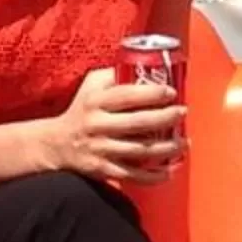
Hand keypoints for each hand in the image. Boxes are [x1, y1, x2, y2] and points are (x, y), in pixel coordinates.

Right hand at [51, 66, 184, 185]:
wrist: (57, 144)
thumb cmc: (82, 110)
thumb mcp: (91, 86)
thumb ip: (114, 74)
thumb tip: (145, 65)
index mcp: (96, 101)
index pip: (128, 95)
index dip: (153, 93)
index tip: (171, 92)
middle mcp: (98, 125)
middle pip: (139, 123)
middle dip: (166, 118)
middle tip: (182, 113)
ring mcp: (101, 149)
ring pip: (140, 150)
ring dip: (167, 148)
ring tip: (184, 142)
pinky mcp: (103, 170)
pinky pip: (133, 175)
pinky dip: (154, 176)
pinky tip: (170, 170)